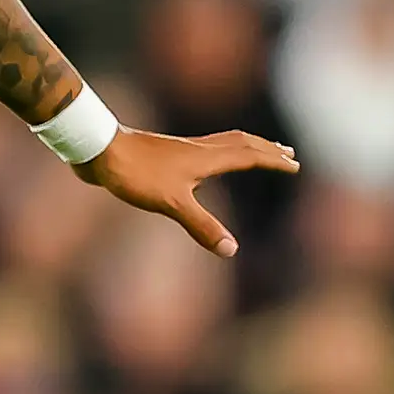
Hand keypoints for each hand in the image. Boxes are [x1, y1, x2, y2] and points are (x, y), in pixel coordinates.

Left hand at [79, 126, 299, 257]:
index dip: (273, 160)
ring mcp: (181, 148)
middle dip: (267, 149)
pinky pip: (203, 148)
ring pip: (223, 142)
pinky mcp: (164, 153)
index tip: (295, 164)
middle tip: (288, 153)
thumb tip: (231, 251)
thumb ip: (202, 227)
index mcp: (206, 158)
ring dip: (246, 146)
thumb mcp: (172, 205)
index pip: (250, 155)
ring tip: (257, 152)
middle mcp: (198, 148)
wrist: (98, 150)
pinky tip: (206, 164)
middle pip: (241, 143)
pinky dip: (219, 151)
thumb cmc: (135, 174)